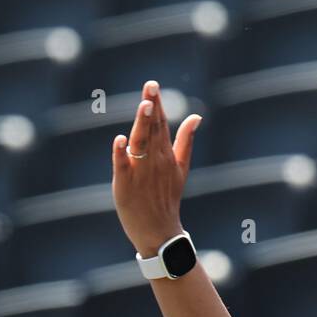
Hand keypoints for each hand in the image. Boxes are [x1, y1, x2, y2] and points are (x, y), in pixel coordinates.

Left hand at [111, 79, 201, 258]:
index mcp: (165, 154)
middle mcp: (154, 161)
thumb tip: (196, 116)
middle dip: (151, 107)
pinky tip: (119, 140)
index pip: (161, 124)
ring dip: (142, 125)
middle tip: (150, 86)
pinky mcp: (125, 185)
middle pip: (152, 129)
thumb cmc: (167, 199)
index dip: (157, 104)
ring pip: (141, 144)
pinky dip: (121, 153)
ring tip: (144, 105)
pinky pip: (123, 166)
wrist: (160, 232)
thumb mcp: (181, 168)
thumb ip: (186, 141)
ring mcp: (141, 173)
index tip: (152, 84)